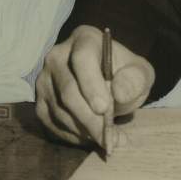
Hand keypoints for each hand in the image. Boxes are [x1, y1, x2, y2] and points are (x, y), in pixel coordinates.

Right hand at [35, 25, 154, 146]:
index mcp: (84, 39)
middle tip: (109, 137)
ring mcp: (44, 79)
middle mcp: (57, 56)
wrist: (111, 83)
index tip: (104, 108)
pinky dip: (71, 135)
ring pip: (59, 109)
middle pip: (68, 89)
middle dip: (89, 117)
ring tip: (107, 140)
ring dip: (83, 130)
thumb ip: (135, 79)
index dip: (91, 84)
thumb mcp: (140, 73)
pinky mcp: (40, 101)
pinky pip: (50, 122)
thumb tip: (119, 93)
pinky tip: (89, 138)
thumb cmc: (126, 74)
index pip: (82, 59)